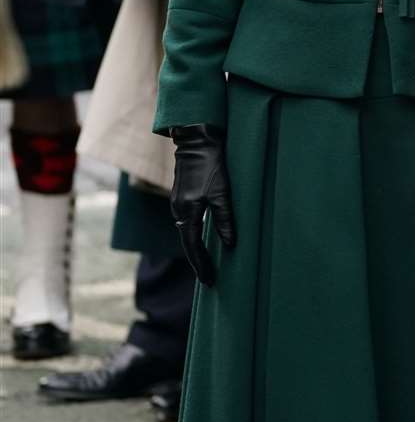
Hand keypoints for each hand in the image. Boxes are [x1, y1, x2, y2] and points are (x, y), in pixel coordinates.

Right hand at [169, 125, 235, 285]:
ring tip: (206, 266)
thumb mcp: (223, 193)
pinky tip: (201, 241)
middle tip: (209, 280)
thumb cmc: (211, 164)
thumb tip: (228, 244)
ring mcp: (178, 203)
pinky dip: (193, 237)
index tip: (209, 281)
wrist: (196, 140)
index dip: (201, 264)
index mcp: (186, 211)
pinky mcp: (181, 196)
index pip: (192, 246)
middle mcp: (178, 209)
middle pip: (187, 242)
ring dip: (195, 250)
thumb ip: (225, 220)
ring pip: (186, 233)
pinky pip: (186, 223)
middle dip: (198, 262)